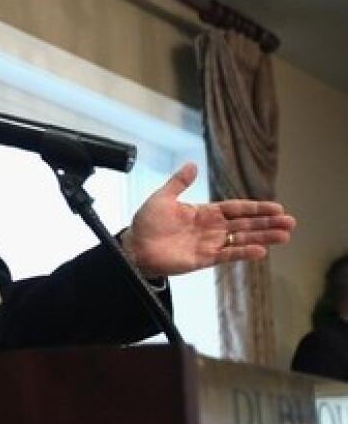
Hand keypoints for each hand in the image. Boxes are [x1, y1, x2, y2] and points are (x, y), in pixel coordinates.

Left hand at [121, 163, 295, 277]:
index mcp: (203, 212)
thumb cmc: (145, 223)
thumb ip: (179, 183)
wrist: (133, 247)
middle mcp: (210, 228)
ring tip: (285, 236)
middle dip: (267, 223)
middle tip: (291, 222)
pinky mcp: (203, 259)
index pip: (236, 209)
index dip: (256, 208)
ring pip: (241, 239)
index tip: (277, 207)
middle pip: (245, 224)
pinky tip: (260, 251)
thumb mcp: (162, 198)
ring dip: (263, 237)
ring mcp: (208, 244)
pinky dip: (243, 252)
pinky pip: (227, 255)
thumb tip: (192, 164)